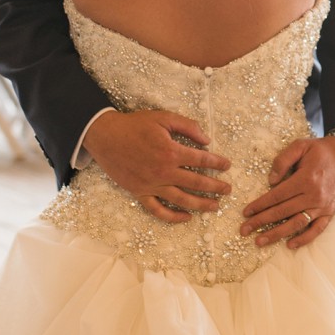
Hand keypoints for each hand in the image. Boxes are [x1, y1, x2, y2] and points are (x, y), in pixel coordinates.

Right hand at [83, 109, 230, 222]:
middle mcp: (164, 172)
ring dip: (201, 204)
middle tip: (228, 189)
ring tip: (215, 206)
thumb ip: (188, 127)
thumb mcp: (164, 118)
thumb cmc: (135, 125)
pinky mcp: (139, 193)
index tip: (227, 165)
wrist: (106, 136)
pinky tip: (186, 217)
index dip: (217, 163)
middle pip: (197, 183)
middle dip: (216, 187)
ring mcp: (151, 185)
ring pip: (182, 200)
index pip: (202, 160)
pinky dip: (173, 217)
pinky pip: (158, 210)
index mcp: (171, 152)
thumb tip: (207, 140)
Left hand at [239, 137, 334, 248]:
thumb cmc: (321, 150)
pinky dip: (304, 239)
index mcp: (305, 178)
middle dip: (261, 222)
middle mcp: (313, 195)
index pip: (276, 195)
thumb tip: (270, 180)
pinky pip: (317, 229)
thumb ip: (283, 160)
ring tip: (260, 241)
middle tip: (244, 230)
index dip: (260, 205)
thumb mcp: (300, 146)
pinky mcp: (330, 212)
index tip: (246, 212)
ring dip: (277, 234)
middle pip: (282, 212)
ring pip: (297, 223)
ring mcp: (323, 206)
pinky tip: (290, 245)